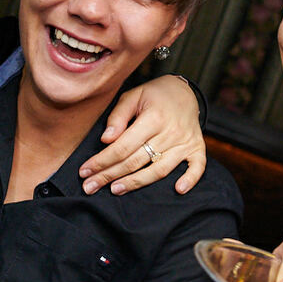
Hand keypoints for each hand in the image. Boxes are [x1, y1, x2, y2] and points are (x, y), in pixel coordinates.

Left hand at [82, 76, 206, 194]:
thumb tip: (106, 139)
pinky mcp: (197, 148)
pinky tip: (178, 190)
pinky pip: (198, 167)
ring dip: (137, 183)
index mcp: (153, 118)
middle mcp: (170, 132)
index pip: (122, 146)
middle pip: (136, 161)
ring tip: (116, 190)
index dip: (102, 161)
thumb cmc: (154, 95)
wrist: (184, 92)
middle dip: (110, 175)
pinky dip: (190, 179)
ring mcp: (185, 142)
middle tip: (90, 187)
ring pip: (160, 169)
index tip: (85, 171)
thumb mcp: (133, 96)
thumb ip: (118, 116)